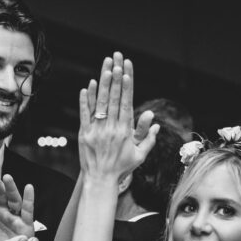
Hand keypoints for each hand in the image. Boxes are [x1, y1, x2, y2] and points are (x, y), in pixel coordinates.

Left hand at [79, 53, 158, 182]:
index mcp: (125, 131)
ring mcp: (97, 130)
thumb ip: (148, 138)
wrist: (101, 180)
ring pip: (100, 102)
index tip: (127, 71)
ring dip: (103, 83)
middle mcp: (111, 128)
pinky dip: (86, 99)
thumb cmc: (122, 168)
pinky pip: (85, 113)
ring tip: (106, 66)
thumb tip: (156, 123)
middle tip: (117, 60)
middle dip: (116, 77)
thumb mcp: (140, 155)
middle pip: (114, 98)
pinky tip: (88, 85)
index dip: (126, 86)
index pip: (126, 103)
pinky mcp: (84, 133)